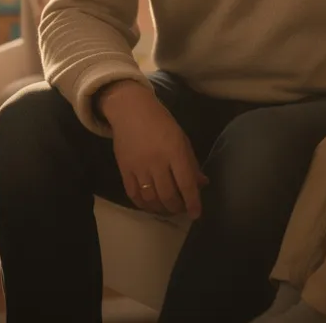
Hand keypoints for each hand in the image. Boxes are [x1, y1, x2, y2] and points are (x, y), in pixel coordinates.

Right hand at [99, 81, 207, 218]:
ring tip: (167, 208)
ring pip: (151, 198)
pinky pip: (133, 194)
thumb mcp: (182, 139)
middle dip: (177, 207)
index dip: (193, 202)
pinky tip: (150, 205)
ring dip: (161, 208)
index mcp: (175, 151)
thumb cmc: (161, 122)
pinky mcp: (124, 169)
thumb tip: (202, 184)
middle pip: (168, 195)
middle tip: (181, 209)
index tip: (196, 214)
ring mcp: (139, 167)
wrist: (130, 110)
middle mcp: (157, 162)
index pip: (186, 183)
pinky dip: (143, 204)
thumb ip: (191, 163)